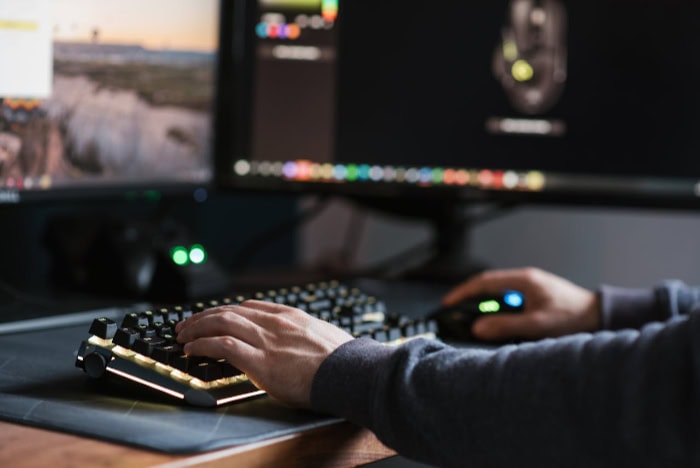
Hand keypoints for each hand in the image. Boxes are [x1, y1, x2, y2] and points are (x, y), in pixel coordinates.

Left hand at [174, 300, 353, 406]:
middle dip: (205, 316)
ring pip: (222, 323)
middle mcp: (275, 323)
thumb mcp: (324, 337)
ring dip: (197, 327)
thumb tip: (302, 345)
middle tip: (188, 324)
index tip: (216, 316)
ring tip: (183, 335)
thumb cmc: (343, 361)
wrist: (350, 372)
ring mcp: (267, 340)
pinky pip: (222, 346)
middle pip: (230, 310)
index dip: (228, 311)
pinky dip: (202, 345)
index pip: (251, 306)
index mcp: (291, 316)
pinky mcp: (260, 361)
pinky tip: (191, 350)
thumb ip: (305, 336)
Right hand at [442, 267, 599, 340]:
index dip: (463, 292)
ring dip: (485, 306)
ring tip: (474, 320)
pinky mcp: (536, 297)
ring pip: (499, 293)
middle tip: (455, 311)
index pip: (484, 281)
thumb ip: (506, 325)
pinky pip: (510, 300)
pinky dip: (499, 310)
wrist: (600, 316)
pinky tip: (499, 323)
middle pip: (489, 285)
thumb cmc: (574, 318)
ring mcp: (531, 287)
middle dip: (470, 298)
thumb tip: (478, 327)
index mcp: (524, 280)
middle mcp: (526, 280)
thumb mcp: (537, 324)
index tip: (448, 302)